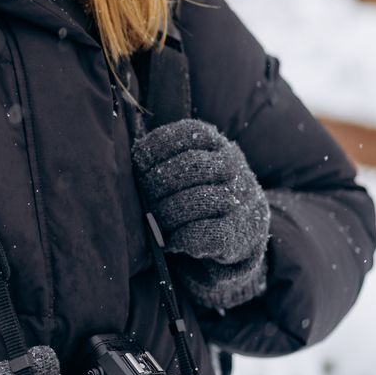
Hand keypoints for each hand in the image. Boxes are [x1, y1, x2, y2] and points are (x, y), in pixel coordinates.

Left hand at [131, 119, 269, 310]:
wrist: (243, 230)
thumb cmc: (199, 193)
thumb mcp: (188, 168)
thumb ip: (163, 160)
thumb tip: (132, 163)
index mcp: (216, 144)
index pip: (187, 133)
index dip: (156, 147)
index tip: (138, 162)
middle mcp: (234, 165)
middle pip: (192, 166)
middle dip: (159, 183)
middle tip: (144, 199)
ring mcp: (241, 198)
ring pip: (201, 199)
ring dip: (170, 212)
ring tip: (155, 221)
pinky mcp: (242, 232)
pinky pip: (210, 233)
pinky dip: (185, 238)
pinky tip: (172, 241)